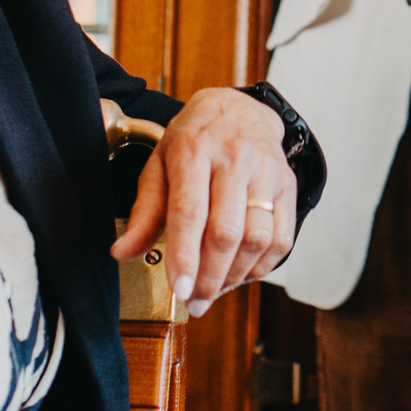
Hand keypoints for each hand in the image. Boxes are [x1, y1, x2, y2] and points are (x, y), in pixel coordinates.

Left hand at [113, 85, 296, 313]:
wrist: (238, 109)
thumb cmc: (193, 142)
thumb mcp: (158, 166)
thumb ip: (144, 211)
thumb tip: (123, 253)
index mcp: (194, 151)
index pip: (190, 211)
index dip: (185, 256)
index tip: (180, 291)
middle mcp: (235, 158)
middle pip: (226, 231)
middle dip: (209, 277)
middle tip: (195, 302)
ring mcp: (267, 171)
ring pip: (257, 238)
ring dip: (234, 276)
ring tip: (215, 289)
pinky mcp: (288, 185)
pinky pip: (282, 238)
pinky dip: (261, 267)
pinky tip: (240, 273)